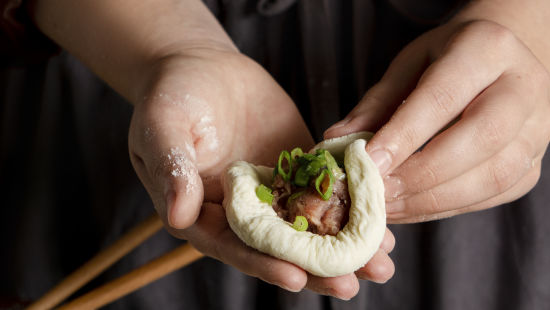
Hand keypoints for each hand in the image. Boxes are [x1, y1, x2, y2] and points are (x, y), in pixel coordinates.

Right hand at [128, 48, 394, 298]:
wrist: (202, 65)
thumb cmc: (170, 94)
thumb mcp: (161, 126)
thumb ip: (171, 169)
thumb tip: (179, 216)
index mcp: (204, 212)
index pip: (233, 246)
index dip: (262, 263)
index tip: (296, 278)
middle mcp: (241, 210)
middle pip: (278, 248)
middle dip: (315, 269)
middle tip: (350, 286)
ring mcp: (272, 191)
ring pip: (309, 226)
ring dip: (344, 247)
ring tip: (380, 266)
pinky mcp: (297, 168)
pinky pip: (326, 190)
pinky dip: (352, 206)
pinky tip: (381, 221)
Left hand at [325, 20, 549, 222]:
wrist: (500, 62)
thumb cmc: (448, 60)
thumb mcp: (409, 65)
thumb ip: (376, 104)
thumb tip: (336, 141)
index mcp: (487, 49)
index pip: (444, 98)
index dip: (404, 135)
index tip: (368, 163)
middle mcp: (524, 88)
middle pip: (479, 139)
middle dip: (421, 174)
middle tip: (377, 192)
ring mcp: (536, 131)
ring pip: (492, 176)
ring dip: (433, 200)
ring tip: (388, 207)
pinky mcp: (531, 165)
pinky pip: (492, 195)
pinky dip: (446, 207)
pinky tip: (411, 208)